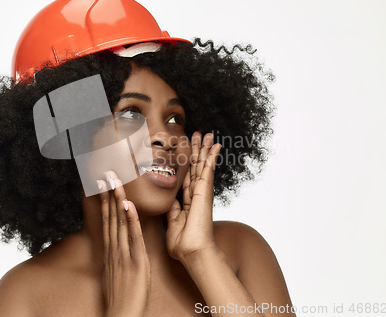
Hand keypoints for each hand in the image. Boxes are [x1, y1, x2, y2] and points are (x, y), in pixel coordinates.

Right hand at [99, 171, 150, 316]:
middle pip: (111, 217)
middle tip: (106, 174)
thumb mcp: (114, 275)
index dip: (104, 202)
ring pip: (120, 222)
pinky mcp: (137, 262)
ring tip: (115, 181)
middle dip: (108, 195)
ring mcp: (124, 255)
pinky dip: (131, 219)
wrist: (122, 316)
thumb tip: (116, 248)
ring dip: (117, 200)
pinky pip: (134, 237)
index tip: (102, 186)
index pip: (107, 221)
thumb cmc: (121, 298)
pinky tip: (128, 205)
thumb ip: (115, 258)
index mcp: (111, 252)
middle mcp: (115, 250)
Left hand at [166, 132, 221, 262]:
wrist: (191, 251)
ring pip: (203, 165)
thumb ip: (172, 209)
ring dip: (205, 149)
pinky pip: (208, 170)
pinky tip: (215, 145)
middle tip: (199, 134)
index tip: (187, 150)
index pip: (187, 176)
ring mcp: (201, 192)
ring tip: (208, 134)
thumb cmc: (182, 243)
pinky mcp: (205, 191)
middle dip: (197, 150)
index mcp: (187, 201)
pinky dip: (211, 156)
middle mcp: (196, 194)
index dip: (187, 163)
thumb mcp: (171, 222)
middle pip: (196, 167)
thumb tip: (169, 200)